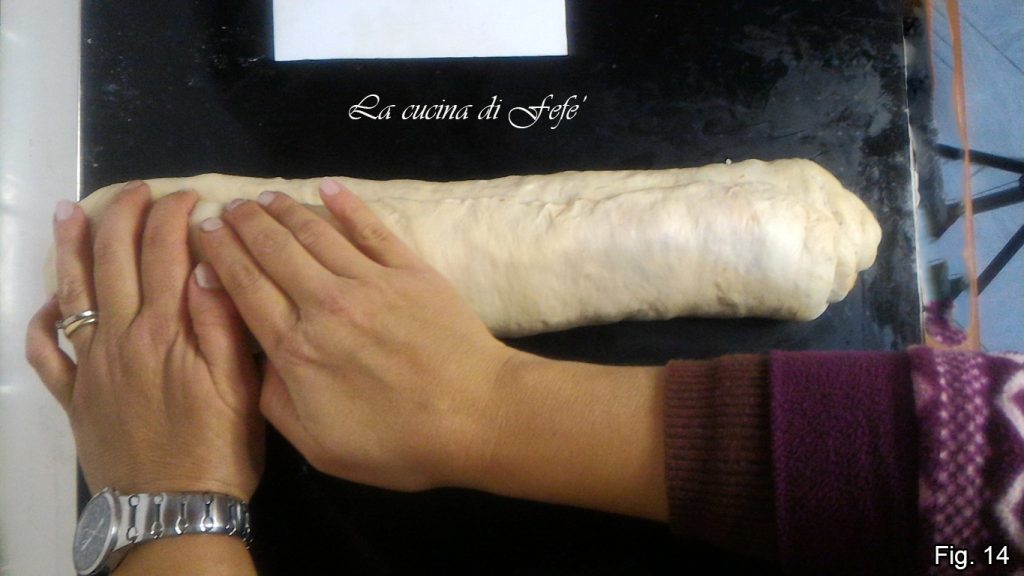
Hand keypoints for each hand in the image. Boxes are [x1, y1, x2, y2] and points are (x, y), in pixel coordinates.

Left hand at [25, 182, 263, 499]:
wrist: (172, 509)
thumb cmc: (219, 446)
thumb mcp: (238, 383)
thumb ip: (220, 321)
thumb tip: (208, 262)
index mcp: (165, 329)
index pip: (164, 251)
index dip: (175, 215)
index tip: (190, 197)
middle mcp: (120, 337)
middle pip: (115, 259)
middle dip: (126, 215)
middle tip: (139, 190)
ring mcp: (90, 366)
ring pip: (73, 291)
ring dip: (71, 247)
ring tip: (70, 212)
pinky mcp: (75, 396)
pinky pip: (46, 352)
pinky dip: (42, 321)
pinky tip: (50, 302)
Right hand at [199, 180, 515, 490]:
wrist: (478, 418)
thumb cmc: (399, 443)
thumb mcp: (319, 445)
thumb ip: (275, 401)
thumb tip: (257, 359)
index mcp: (296, 348)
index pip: (244, 286)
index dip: (219, 253)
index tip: (203, 231)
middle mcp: (325, 304)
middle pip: (273, 250)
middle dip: (243, 223)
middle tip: (226, 207)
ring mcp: (370, 282)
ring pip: (315, 233)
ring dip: (284, 210)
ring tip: (264, 197)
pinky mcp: (410, 271)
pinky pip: (370, 229)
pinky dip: (346, 205)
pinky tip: (326, 187)